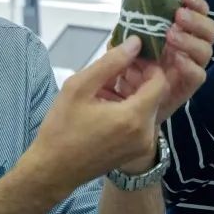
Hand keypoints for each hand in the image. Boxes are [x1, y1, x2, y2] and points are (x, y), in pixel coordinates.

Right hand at [28, 36, 167, 191]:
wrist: (53, 171)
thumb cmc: (61, 128)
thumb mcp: (79, 87)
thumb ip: (110, 62)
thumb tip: (135, 43)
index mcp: (134, 117)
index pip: (160, 81)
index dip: (149, 64)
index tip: (130, 56)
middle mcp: (146, 133)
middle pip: (155, 94)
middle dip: (140, 77)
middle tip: (116, 67)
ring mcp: (143, 144)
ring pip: (149, 106)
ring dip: (134, 92)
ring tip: (107, 84)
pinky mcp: (137, 150)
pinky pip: (142, 121)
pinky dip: (131, 107)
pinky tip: (108, 102)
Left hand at [114, 0, 213, 124]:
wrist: (125, 107)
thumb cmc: (128, 71)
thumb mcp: (126, 45)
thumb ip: (132, 30)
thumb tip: (131, 14)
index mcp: (181, 32)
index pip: (198, 13)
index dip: (196, 2)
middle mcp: (190, 48)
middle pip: (210, 30)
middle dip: (197, 20)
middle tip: (177, 17)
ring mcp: (190, 67)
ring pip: (206, 51)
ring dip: (191, 40)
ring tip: (171, 36)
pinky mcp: (187, 87)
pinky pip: (198, 75)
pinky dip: (189, 65)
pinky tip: (176, 59)